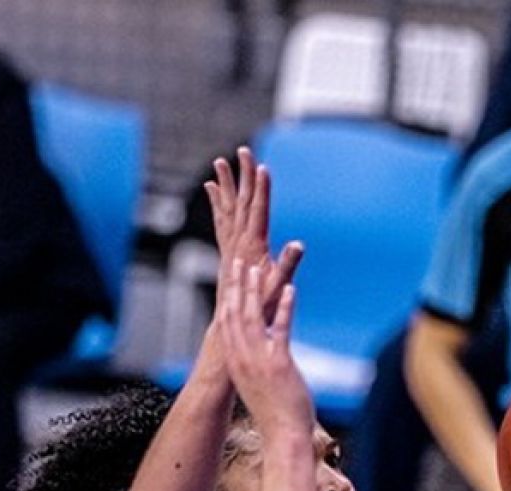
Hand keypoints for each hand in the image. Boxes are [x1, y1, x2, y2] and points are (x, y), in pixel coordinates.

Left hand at [205, 147, 303, 322]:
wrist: (232, 319)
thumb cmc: (258, 305)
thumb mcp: (278, 286)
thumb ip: (288, 264)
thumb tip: (299, 244)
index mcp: (253, 246)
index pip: (259, 210)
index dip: (262, 189)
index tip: (263, 168)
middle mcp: (239, 240)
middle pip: (242, 201)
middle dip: (244, 175)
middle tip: (242, 151)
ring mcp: (230, 243)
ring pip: (228, 206)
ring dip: (226, 183)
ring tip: (220, 162)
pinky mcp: (226, 248)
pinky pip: (220, 218)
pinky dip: (217, 201)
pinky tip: (212, 188)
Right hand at [217, 258, 310, 432]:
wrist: (283, 437)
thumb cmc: (276, 416)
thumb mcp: (261, 387)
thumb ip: (259, 369)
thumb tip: (264, 361)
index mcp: (237, 363)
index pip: (227, 323)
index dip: (228, 298)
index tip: (229, 279)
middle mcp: (243, 358)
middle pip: (235, 314)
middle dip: (237, 285)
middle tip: (238, 260)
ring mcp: (258, 360)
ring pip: (253, 316)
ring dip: (257, 289)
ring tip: (260, 266)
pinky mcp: (278, 363)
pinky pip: (280, 328)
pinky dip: (285, 307)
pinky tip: (291, 288)